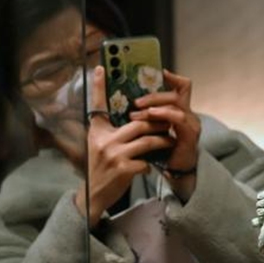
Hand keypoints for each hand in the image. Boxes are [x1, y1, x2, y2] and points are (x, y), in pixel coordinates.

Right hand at [75, 66, 173, 226]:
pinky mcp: (123, 169)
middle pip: (138, 123)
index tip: (102, 68)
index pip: (97, 105)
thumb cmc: (99, 167)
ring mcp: (114, 155)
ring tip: (170, 141)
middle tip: (169, 120)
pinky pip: (146, 161)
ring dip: (162, 141)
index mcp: (98, 131)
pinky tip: (153, 166)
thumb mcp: (98, 144)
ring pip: (147, 141)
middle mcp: (104, 140)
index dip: (99, 86)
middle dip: (157, 122)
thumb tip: (129, 115)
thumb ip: (109, 129)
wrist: (93, 195)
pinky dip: (152, 163)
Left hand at [129, 70, 200, 197]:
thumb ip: (144, 114)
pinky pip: (179, 119)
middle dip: (154, 95)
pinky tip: (152, 115)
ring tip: (139, 109)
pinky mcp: (189, 134)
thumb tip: (122, 100)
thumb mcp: (151, 128)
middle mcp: (187, 113)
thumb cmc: (162, 149)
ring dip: (155, 104)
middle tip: (136, 101)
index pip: (182, 87)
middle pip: (176, 92)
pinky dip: (165, 114)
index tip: (160, 71)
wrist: (173, 170)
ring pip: (175, 104)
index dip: (173, 77)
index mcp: (178, 109)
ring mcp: (190, 122)